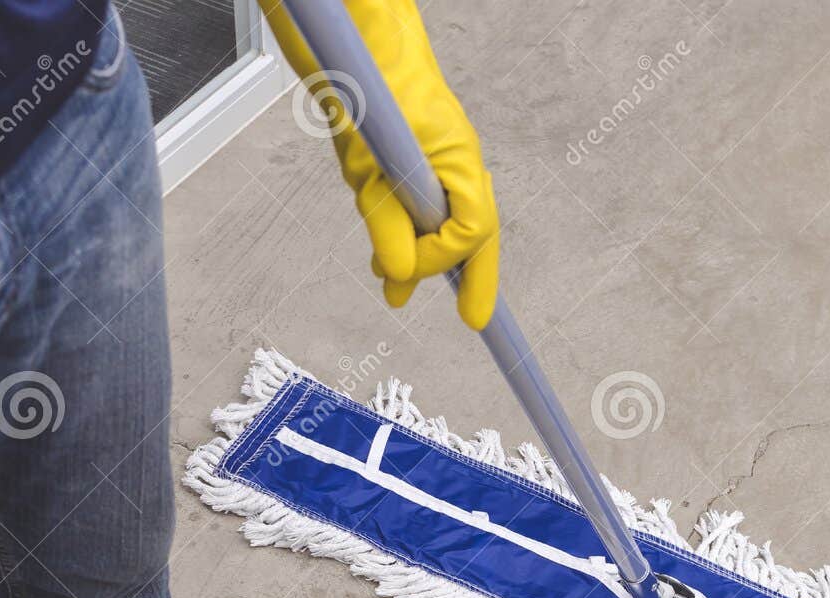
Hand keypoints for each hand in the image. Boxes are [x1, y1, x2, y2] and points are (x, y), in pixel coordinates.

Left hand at [261, 0, 499, 329]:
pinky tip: (383, 259)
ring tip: (390, 288)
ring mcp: (437, 160)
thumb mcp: (371, 172)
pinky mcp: (412, 158)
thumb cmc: (371, 94)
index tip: (439, 299)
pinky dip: (403, 234)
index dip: (457, 270)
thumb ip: (387, 225)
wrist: (355, 49)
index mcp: (460, 163)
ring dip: (418, 256)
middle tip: (471, 317)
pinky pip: (418, 205)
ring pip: (439, 222)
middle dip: (467, 277)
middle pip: (473, 233)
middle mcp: (457, 163)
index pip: (474, 233)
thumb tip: (399, 276)